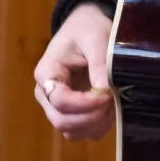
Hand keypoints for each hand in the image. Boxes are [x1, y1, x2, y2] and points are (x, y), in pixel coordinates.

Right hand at [33, 1, 114, 139]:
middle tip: (114, 100)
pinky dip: (97, 127)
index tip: (107, 95)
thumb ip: (100, 65)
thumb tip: (105, 92)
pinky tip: (110, 110)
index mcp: (47, 72)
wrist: (85, 28)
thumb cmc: (88, 29)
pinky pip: (80, 132)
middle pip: (62, 120)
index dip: (85, 103)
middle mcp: (45, 93)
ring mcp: (55, 106)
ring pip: (70, 131)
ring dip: (95, 124)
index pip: (59, 100)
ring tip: (114, 103)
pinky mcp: (69, 112)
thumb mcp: (96, 39)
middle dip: (91, 116)